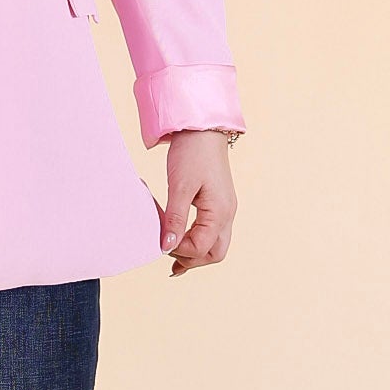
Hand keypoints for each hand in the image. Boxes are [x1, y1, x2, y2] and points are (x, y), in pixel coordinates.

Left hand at [158, 131, 237, 276]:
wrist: (202, 130)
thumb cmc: (192, 154)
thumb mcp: (180, 187)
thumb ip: (175, 219)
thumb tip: (167, 247)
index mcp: (220, 212)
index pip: (202, 248)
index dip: (180, 251)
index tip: (162, 242)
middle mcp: (227, 214)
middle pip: (215, 253)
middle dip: (193, 260)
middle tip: (170, 257)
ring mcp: (225, 210)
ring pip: (215, 244)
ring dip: (195, 253)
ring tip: (173, 255)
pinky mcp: (218, 204)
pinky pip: (211, 232)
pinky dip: (197, 241)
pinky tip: (180, 242)